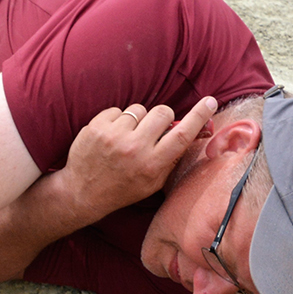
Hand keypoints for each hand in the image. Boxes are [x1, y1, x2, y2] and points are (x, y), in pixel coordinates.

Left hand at [61, 96, 217, 220]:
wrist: (82, 192)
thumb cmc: (123, 188)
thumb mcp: (152, 182)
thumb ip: (171, 158)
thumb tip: (193, 132)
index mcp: (152, 164)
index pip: (181, 135)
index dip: (198, 116)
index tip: (210, 101)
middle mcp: (134, 149)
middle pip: (162, 112)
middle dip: (161, 117)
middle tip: (153, 130)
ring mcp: (113, 136)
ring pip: (139, 109)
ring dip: (137, 120)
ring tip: (126, 137)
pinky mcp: (96, 127)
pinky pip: (118, 110)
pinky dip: (117, 121)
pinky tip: (110, 137)